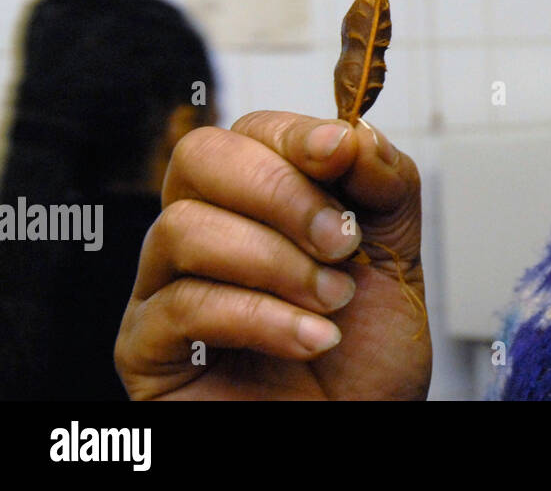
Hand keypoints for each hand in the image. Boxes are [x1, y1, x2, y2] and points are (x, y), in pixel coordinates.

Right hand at [114, 111, 430, 399]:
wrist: (358, 428)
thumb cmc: (366, 349)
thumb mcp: (396, 250)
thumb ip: (383, 182)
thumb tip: (348, 133)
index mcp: (257, 196)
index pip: (253, 131)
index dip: (296, 136)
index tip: (342, 155)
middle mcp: (203, 228)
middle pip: (199, 158)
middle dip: (282, 192)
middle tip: (341, 243)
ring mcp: (165, 284)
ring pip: (186, 228)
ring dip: (277, 262)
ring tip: (332, 302)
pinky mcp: (147, 347)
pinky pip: (184, 304)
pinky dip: (262, 318)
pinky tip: (312, 339)